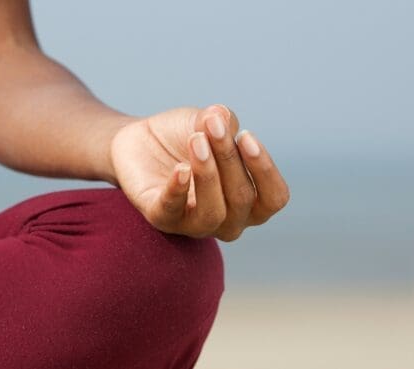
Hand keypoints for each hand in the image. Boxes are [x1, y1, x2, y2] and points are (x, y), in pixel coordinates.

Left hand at [109, 104, 289, 241]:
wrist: (139, 141)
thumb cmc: (185, 137)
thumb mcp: (207, 122)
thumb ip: (221, 121)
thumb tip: (222, 116)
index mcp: (250, 201)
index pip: (274, 199)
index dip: (264, 169)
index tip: (245, 135)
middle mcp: (227, 220)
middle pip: (242, 199)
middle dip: (229, 158)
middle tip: (211, 126)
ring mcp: (194, 225)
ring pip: (212, 213)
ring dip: (208, 174)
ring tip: (196, 140)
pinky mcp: (161, 219)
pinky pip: (172, 212)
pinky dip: (178, 190)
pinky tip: (180, 169)